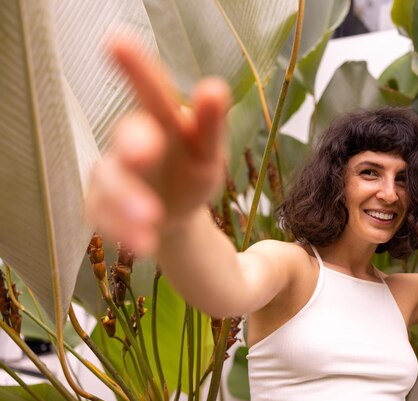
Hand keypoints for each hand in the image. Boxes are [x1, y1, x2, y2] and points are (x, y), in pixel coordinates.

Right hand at [86, 37, 230, 254]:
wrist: (174, 212)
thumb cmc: (192, 170)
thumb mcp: (208, 151)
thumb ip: (212, 124)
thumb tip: (215, 87)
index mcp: (162, 121)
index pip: (151, 91)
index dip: (134, 67)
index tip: (116, 40)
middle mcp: (133, 142)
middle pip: (127, 135)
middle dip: (134, 141)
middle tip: (144, 151)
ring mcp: (115, 175)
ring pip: (114, 182)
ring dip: (129, 200)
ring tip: (150, 218)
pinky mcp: (102, 206)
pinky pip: (107, 218)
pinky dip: (125, 231)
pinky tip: (144, 243)